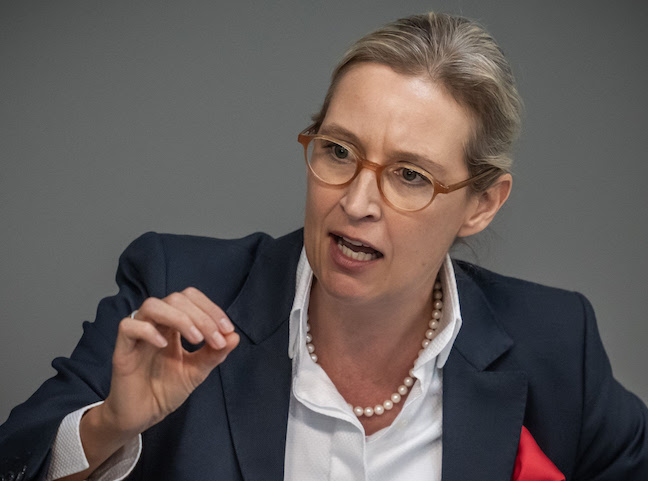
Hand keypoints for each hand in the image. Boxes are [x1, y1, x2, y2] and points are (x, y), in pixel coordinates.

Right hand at [102, 287, 239, 435]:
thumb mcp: (197, 370)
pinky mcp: (122, 350)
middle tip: (216, 339)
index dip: (211, 308)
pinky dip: (148, 331)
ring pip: (152, 305)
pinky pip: (128, 326)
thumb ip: (214, 353)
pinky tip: (164, 346)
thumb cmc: (166, 389)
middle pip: (175, 299)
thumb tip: (235, 336)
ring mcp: (137, 335)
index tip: (227, 330)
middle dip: (201, 316)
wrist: (143, 416)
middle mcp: (155, 323)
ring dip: (180, 318)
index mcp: (173, 324)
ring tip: (196, 340)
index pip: (190, 299)